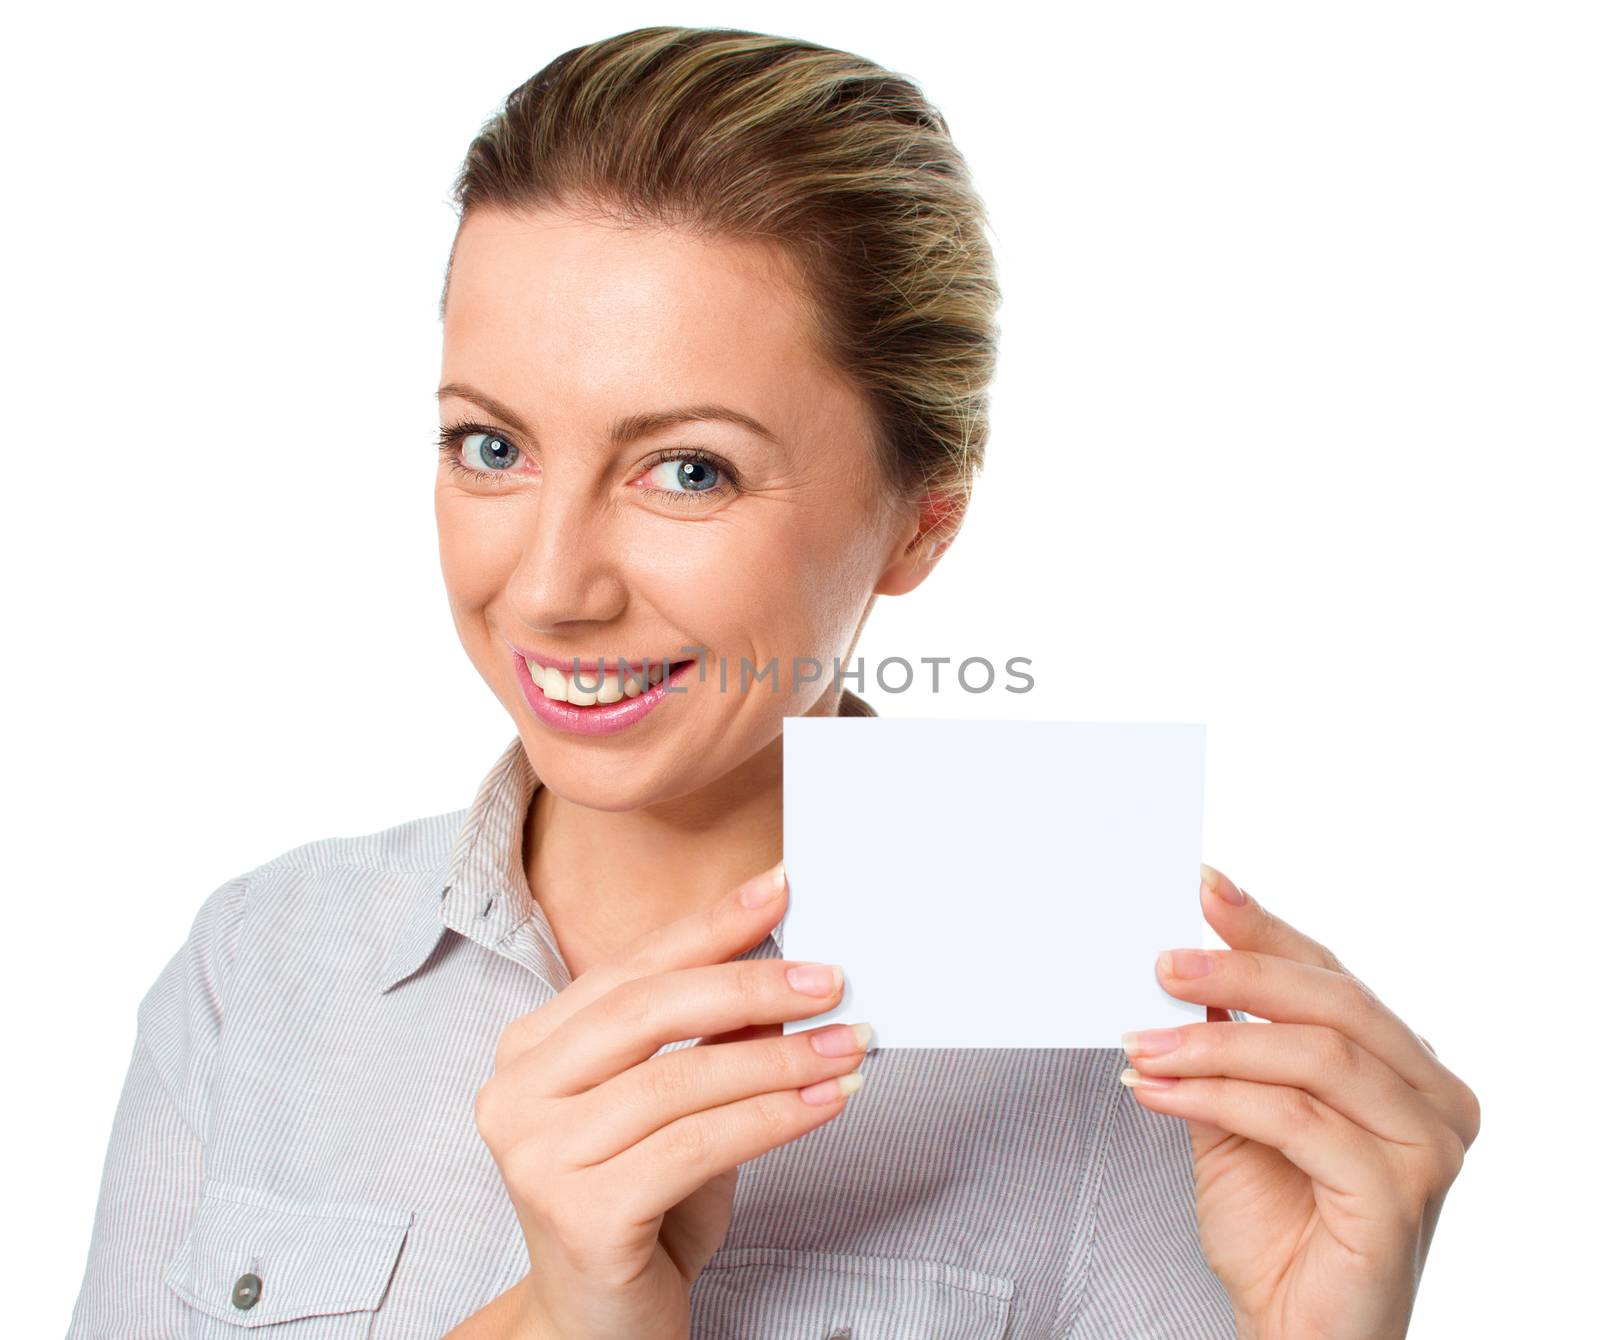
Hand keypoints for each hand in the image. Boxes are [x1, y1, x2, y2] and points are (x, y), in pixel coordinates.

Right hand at [471, 861, 870, 1339]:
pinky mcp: (579, 1213)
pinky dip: (773, 1119)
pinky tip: (828, 1102)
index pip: (630, 969)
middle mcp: (515, 1094)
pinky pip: (695, 1146)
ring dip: (779, 1058)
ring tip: (849, 1044)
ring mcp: (537, 1156)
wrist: (600, 1328)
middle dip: (750, 984)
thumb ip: (709, 1037)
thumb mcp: (678, 1106)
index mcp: (530, 1049)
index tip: (781, 886)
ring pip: (678, 1080)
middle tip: (829, 977)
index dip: (709, 926)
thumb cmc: (642, 1206)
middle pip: (646, 1012)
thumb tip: (787, 970)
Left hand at [1119, 864, 1479, 1339]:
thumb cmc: (1275, 1227)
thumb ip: (1227, 1042)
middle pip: (1335, 1003)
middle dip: (1240, 969)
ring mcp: (1427, 1148)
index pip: (1334, 977)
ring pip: (1314, 1057)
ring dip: (1213, 1040)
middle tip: (1161, 962)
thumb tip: (1188, 965)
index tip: (1204, 886)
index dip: (1268, 928)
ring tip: (1142, 1041)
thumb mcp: (1236, 1113)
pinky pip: (1296, 1121)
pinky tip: (1157, 1090)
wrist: (1291, 1332)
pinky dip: (1216, 1096)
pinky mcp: (1397, 1196)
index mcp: (1406, 1069)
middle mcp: (1434, 1100)